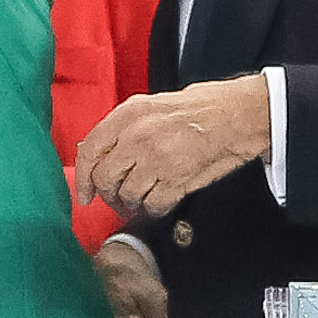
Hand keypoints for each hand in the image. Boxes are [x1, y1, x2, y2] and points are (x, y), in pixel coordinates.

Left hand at [74, 74, 274, 218]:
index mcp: (128, 115)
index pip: (90, 150)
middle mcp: (138, 135)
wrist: (235, 115)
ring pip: (127, 194)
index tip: (84, 193)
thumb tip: (97, 154)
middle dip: (108, 195)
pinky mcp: (177, 177)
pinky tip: (159, 203)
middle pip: (104, 177)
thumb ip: (121, 129)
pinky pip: (153, 204)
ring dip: (132, 204)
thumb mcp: (150, 108)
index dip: (83, 177)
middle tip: (116, 200)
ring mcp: (157, 158)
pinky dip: (154, 209)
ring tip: (140, 201)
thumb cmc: (197, 110)